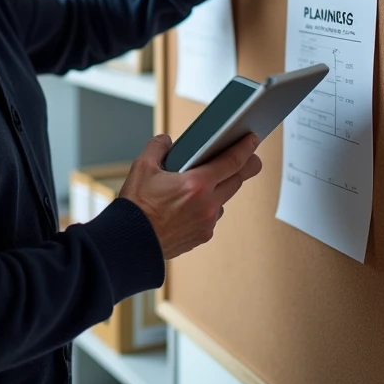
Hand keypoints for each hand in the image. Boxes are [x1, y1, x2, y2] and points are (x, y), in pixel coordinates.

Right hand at [119, 133, 262, 260]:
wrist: (130, 242)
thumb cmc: (136, 207)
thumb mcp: (142, 167)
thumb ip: (157, 147)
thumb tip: (166, 141)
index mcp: (196, 184)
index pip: (232, 162)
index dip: (246, 149)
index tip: (252, 140)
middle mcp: (208, 205)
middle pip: (237, 181)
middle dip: (245, 167)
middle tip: (250, 157)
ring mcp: (207, 223)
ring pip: (224, 200)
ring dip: (221, 189)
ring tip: (208, 182)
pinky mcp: (202, 236)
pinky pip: (212, 216)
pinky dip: (207, 207)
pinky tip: (192, 203)